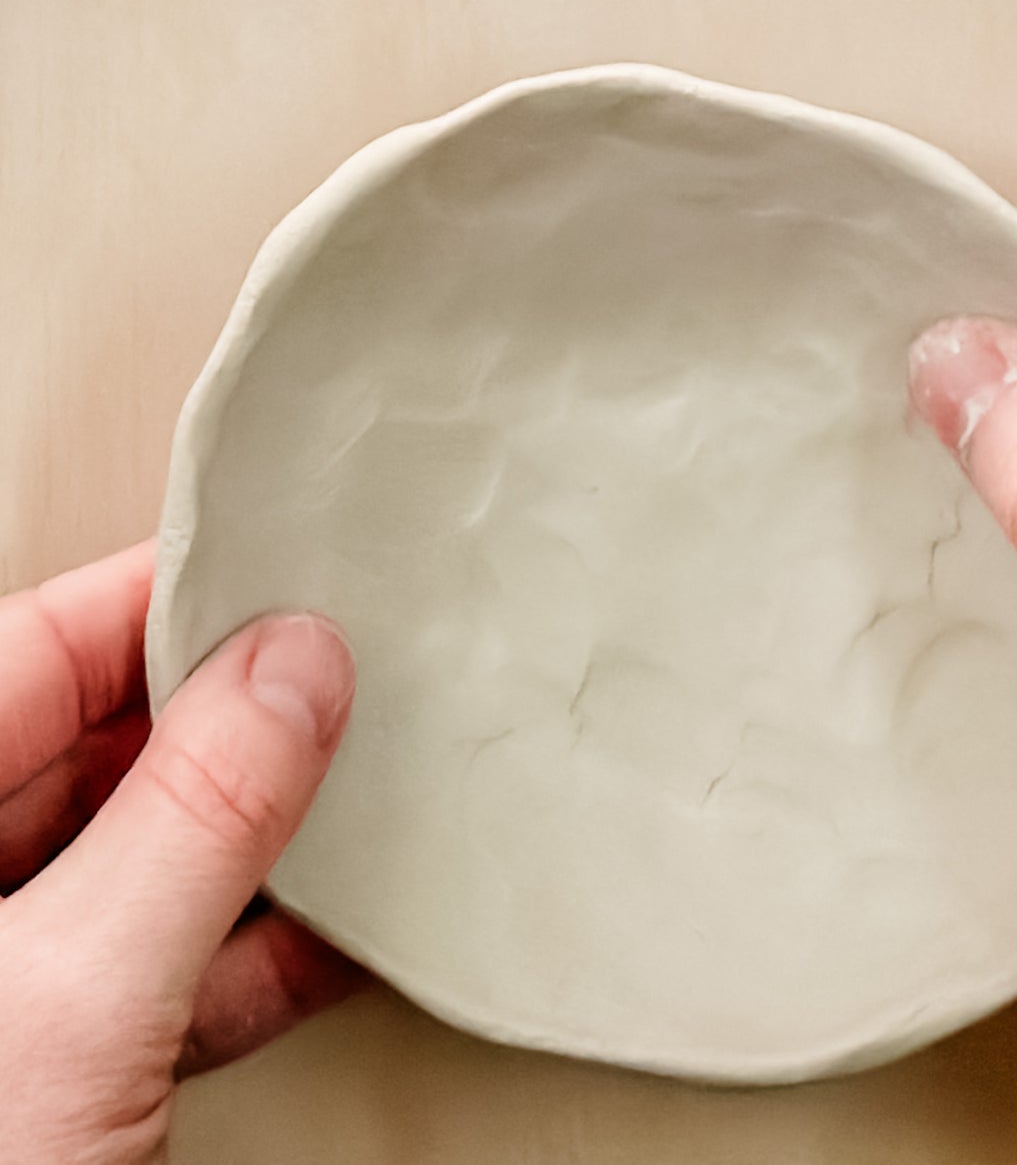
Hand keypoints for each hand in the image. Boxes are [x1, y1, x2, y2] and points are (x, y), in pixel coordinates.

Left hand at [0, 545, 361, 1163]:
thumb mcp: (66, 1002)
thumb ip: (191, 820)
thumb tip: (294, 671)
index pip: (34, 649)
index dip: (161, 598)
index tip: (279, 569)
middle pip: (103, 747)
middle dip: (235, 718)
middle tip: (348, 681)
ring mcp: (8, 982)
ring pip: (150, 855)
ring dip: (267, 837)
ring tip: (364, 792)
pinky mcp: (62, 1064)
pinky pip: (172, 963)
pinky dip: (262, 947)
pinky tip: (335, 930)